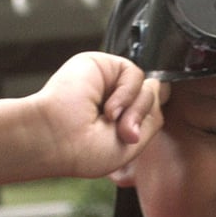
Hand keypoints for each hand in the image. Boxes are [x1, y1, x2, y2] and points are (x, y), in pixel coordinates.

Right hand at [30, 52, 162, 179]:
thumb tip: (158, 84)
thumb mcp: (131, 145)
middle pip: (152, 98)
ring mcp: (107, 82)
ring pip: (146, 86)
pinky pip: (133, 73)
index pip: (151, 110)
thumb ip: (152, 118)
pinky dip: (126, 93)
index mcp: (119, 119)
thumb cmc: (84, 151)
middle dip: (142, 119)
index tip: (137, 134)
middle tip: (124, 134)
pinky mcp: (100, 65)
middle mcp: (113, 98)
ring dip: (134, 109)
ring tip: (112, 122)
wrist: (56, 140)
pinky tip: (109, 109)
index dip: (151, 116)